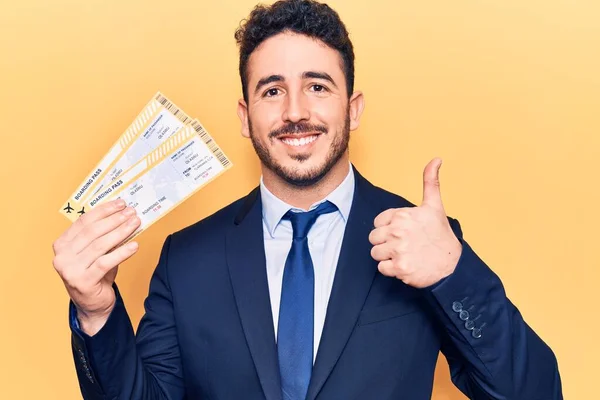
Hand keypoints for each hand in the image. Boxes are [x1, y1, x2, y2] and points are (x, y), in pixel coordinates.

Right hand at [52, 198, 140, 334]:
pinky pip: (105, 262)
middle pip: (92, 232)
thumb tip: (125, 215)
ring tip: (135, 224)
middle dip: (115, 219)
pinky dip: (122, 252)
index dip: (104, 210)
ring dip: (121, 232)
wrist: (93, 304)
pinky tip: (134, 245)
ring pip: (100, 245)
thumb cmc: (96, 274)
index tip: (121, 203)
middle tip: (131, 212)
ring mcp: (70, 270)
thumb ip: (105, 235)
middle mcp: (62, 256)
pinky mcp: (82, 281)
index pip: (84, 221)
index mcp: (62, 244)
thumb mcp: (98, 252)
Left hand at [368, 158, 461, 287]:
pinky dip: (391, 270)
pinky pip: (381, 268)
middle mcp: (398, 231)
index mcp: (403, 215)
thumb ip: (430, 182)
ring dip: (387, 256)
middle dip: (386, 243)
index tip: (403, 233)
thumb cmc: (441, 235)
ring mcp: (398, 250)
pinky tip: (405, 265)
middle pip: (374, 238)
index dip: (388, 228)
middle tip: (404, 245)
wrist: (452, 265)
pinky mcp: (399, 268)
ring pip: (375, 253)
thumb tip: (436, 159)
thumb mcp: (434, 206)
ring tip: (405, 255)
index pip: (378, 222)